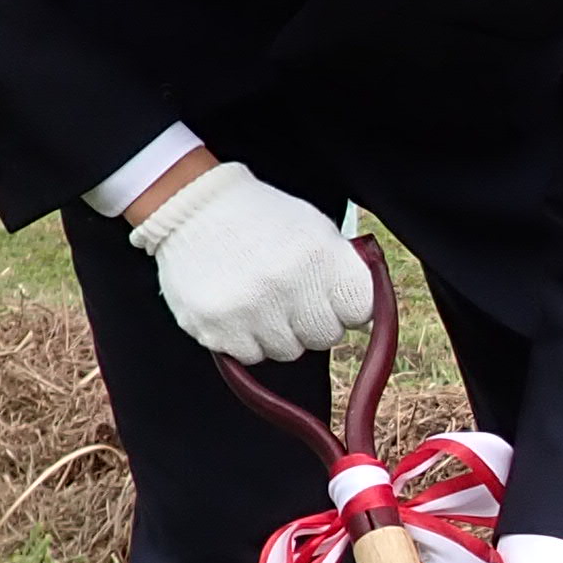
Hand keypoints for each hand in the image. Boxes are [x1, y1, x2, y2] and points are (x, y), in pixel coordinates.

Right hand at [126, 160, 372, 362]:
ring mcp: (250, 310)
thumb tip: (370, 313)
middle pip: (325, 336)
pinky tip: (237, 307)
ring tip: (260, 298)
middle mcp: (287, 286)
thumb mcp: (314, 229)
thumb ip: (344, 269)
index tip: (333, 297)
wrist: (192, 206)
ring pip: (288, 351)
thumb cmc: (262, 218)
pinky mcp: (215, 328)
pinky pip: (251, 357)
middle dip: (313, 320)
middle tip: (291, 295)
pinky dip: (246, 339)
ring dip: (279, 332)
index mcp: (319, 257)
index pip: (361, 311)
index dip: (348, 306)